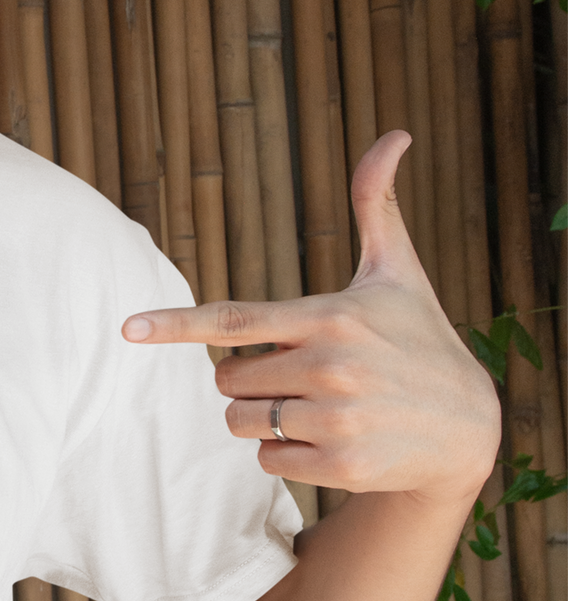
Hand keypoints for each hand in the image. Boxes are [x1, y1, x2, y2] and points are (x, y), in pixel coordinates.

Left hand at [120, 131, 501, 512]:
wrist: (469, 428)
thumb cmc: (421, 340)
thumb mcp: (399, 273)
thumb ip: (377, 206)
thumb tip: (394, 135)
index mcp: (333, 316)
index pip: (236, 321)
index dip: (176, 325)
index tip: (129, 328)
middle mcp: (332, 367)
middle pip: (227, 379)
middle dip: (249, 379)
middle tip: (300, 376)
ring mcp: (336, 420)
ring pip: (241, 422)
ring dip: (263, 418)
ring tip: (319, 408)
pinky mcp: (341, 465)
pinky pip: (267, 461)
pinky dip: (286, 454)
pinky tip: (332, 440)